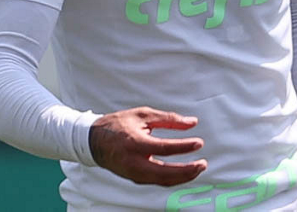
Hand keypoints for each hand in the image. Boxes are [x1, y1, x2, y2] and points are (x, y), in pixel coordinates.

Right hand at [89, 106, 207, 185]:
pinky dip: (173, 178)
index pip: (163, 148)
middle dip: (187, 171)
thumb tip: (192, 122)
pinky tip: (185, 172)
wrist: (94, 142)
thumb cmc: (118, 125)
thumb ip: (169, 119)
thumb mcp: (143, 115)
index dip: (183, 147)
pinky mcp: (135, 178)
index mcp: (134, 142)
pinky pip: (157, 181)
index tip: (199, 143)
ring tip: (198, 168)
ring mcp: (133, 173)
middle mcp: (133, 162)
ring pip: (162, 181)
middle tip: (203, 163)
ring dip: (183, 177)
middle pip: (164, 173)